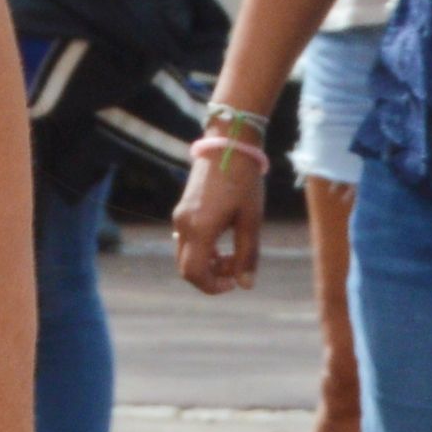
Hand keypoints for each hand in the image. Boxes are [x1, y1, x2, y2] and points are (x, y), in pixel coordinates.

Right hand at [166, 134, 269, 292]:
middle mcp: (183, 225)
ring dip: (207, 262)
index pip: (194, 273)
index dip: (212, 286)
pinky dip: (203, 250)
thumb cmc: (244, 181)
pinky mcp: (183, 210)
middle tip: (236, 268)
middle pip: (187, 268)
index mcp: (199, 229)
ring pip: (186, 255)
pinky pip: (187, 241)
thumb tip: (246, 285)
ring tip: (233, 253)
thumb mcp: (251, 220)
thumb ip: (248, 255)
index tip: (234, 283)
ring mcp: (180, 217)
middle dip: (210, 276)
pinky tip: (222, 241)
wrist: (229, 145)